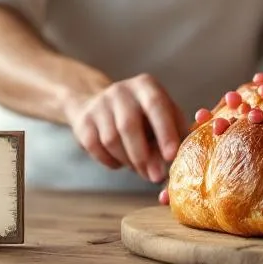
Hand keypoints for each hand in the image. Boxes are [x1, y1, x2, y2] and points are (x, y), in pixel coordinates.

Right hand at [63, 74, 185, 182]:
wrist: (100, 106)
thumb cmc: (143, 116)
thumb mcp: (164, 116)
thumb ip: (175, 135)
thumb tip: (178, 161)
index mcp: (146, 85)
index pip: (156, 105)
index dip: (164, 132)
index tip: (171, 156)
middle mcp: (121, 91)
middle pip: (128, 126)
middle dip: (143, 156)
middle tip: (155, 177)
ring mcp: (99, 105)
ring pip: (111, 140)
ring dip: (128, 161)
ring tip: (140, 167)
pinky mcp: (83, 122)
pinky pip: (97, 149)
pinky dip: (112, 161)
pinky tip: (121, 160)